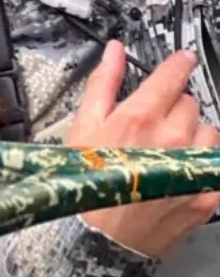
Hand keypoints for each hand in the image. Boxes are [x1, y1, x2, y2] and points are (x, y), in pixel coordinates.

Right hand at [67, 40, 219, 258]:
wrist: (100, 236)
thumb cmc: (86, 179)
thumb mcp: (83, 125)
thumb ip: (103, 83)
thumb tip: (114, 52)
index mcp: (138, 117)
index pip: (171, 78)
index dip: (179, 64)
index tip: (184, 59)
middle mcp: (169, 139)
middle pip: (189, 103)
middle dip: (175, 105)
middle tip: (155, 120)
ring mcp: (190, 167)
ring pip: (208, 131)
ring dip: (193, 132)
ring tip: (168, 147)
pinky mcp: (206, 194)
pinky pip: (215, 162)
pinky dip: (202, 160)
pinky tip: (181, 167)